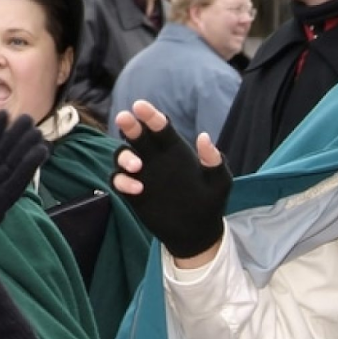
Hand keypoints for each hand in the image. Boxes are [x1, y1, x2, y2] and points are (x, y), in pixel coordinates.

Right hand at [112, 101, 229, 259]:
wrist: (196, 232)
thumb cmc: (210, 203)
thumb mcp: (220, 182)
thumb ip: (214, 160)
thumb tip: (204, 136)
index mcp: (174, 149)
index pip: (160, 127)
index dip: (150, 115)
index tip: (140, 106)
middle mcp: (154, 157)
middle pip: (136, 136)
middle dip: (129, 125)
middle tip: (124, 118)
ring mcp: (140, 174)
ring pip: (122, 155)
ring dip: (124, 155)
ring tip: (137, 165)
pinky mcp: (131, 192)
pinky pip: (117, 180)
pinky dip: (122, 180)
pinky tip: (137, 188)